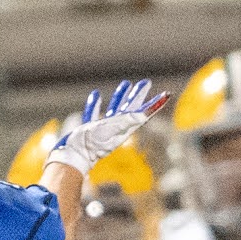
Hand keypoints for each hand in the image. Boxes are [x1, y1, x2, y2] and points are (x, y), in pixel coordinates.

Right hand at [46, 79, 168, 176]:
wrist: (74, 156)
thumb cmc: (94, 143)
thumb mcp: (114, 128)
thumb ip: (129, 119)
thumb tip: (145, 114)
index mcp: (125, 127)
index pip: (144, 113)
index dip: (155, 104)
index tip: (166, 94)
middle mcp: (117, 128)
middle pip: (132, 109)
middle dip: (138, 96)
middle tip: (146, 83)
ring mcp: (103, 129)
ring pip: (115, 110)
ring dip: (121, 97)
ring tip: (125, 84)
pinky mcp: (90, 130)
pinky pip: (94, 114)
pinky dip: (95, 104)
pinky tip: (95, 95)